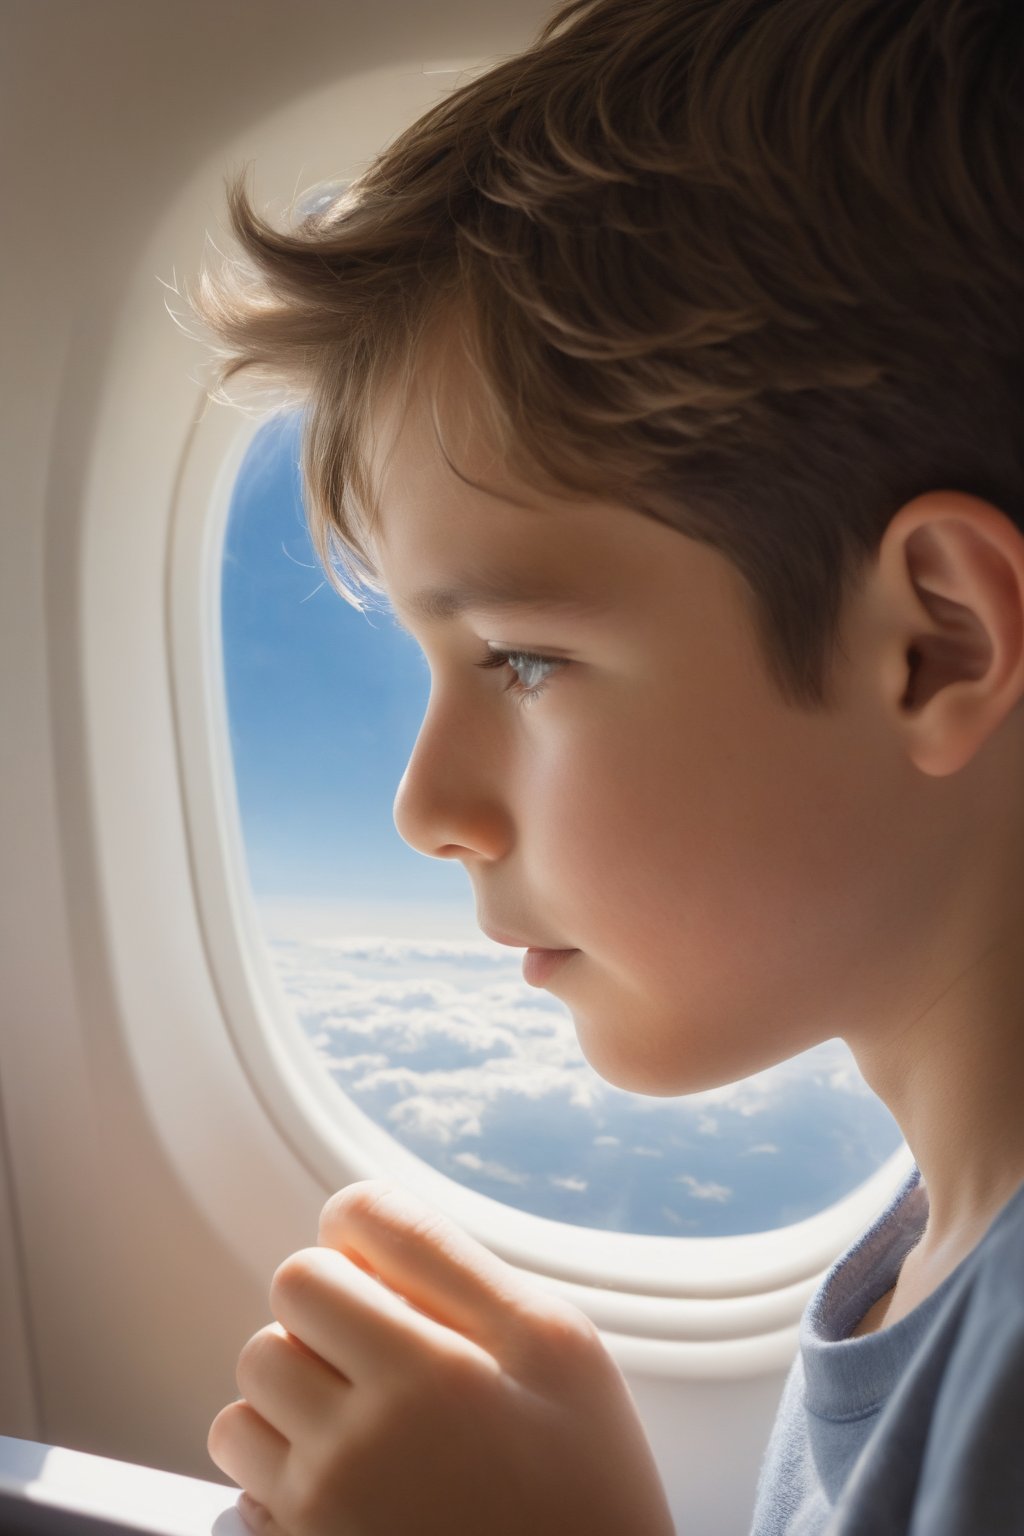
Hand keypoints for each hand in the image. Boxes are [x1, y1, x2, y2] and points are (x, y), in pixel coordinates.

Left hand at [208, 1178, 674, 1535]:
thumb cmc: (586, 1486)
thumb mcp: (560, 1348)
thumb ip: (457, 1267)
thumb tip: (360, 1216)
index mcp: (437, 1367)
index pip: (342, 1232)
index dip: (363, 1240)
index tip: (389, 1275)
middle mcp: (369, 1433)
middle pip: (288, 1301)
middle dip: (331, 1310)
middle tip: (389, 1352)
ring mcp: (325, 1505)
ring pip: (249, 1388)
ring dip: (294, 1389)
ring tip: (367, 1421)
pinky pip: (241, 1481)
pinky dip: (278, 1469)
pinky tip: (347, 1482)